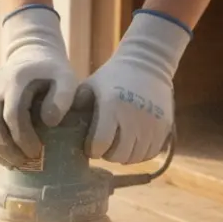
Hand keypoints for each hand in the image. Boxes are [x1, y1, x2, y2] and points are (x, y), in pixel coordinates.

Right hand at [0, 5, 77, 167]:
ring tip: (12, 164)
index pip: (12, 114)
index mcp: (16, 79)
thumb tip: (49, 122)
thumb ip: (63, 98)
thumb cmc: (53, 71)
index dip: (23, 137)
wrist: (32, 53)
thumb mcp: (66, 78)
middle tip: (24, 163)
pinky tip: (3, 157)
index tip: (37, 152)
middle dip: (5, 148)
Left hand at [79, 10, 191, 164]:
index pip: (100, 145)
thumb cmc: (112, 77)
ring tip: (118, 143)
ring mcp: (152, 124)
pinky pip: (150, 153)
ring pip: (135, 158)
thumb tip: (57, 127)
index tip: (90, 145)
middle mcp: (134, 118)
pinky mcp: (165, 127)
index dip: (92, 149)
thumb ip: (75, 107)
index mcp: (112, 107)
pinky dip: (140, 153)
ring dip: (124, 155)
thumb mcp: (90, 87)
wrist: (148, 63)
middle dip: (108, 153)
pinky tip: (133, 142)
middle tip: (104, 145)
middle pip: (118, 156)